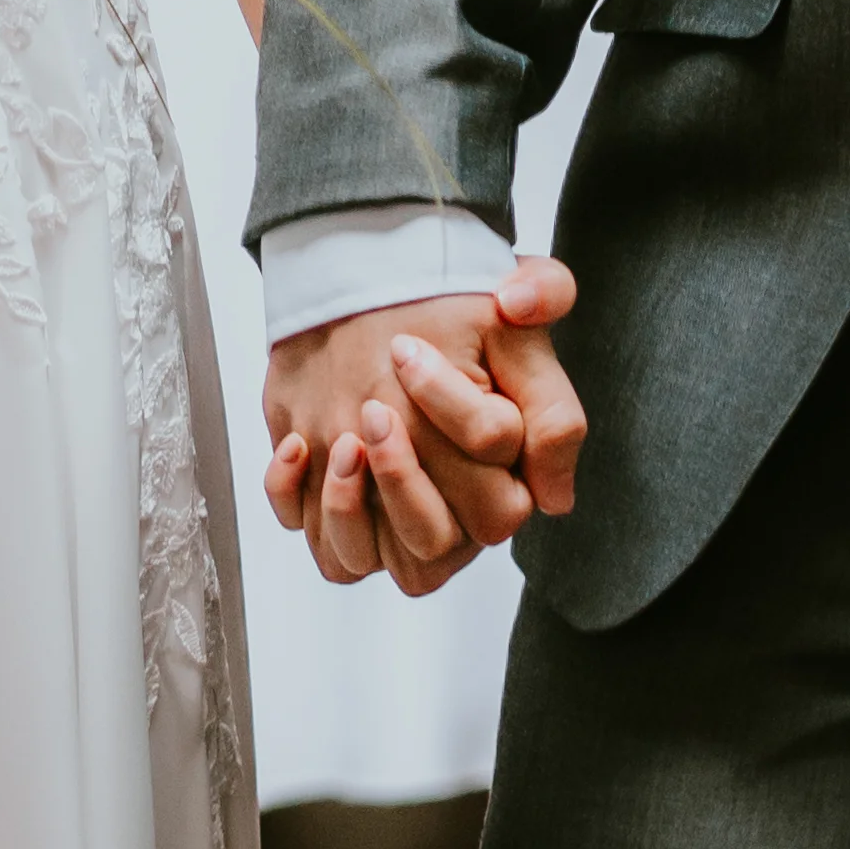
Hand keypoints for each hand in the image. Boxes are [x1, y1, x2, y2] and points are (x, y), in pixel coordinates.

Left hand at [259, 256, 584, 594]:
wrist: (371, 287)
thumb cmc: (448, 309)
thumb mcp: (510, 316)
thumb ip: (553, 364)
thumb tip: (555, 469)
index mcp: (504, 481)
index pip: (496, 501)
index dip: (452, 421)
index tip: (408, 352)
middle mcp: (450, 513)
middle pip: (434, 543)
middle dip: (401, 477)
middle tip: (374, 409)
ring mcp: (387, 517)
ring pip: (367, 561)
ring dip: (347, 507)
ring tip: (340, 441)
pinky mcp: (332, 508)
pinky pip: (315, 545)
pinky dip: (295, 501)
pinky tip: (297, 446)